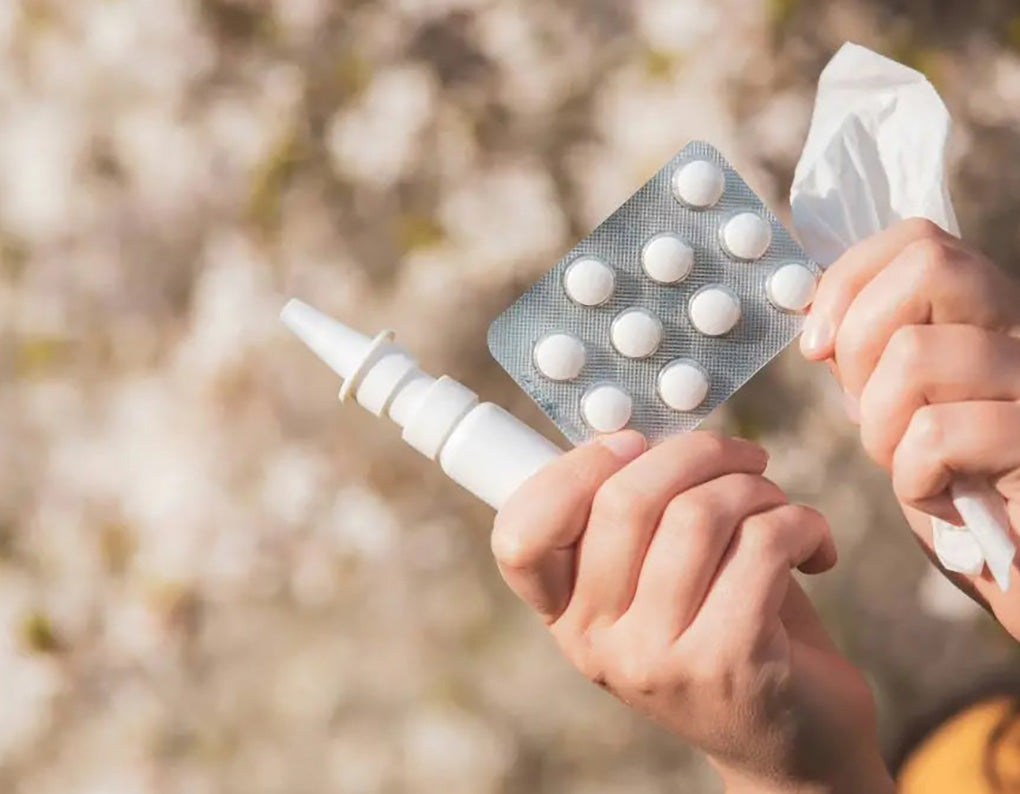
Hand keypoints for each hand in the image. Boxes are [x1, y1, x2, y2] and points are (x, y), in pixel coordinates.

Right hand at [492, 431, 891, 792]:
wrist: (792, 742)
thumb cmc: (726, 630)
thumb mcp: (659, 580)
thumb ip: (635, 517)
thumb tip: (643, 429)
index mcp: (566, 613)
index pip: (521, 537)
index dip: (571, 470)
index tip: (632, 445)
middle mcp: (596, 643)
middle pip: (625, 500)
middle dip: (698, 453)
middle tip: (743, 458)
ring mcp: (657, 659)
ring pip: (701, 514)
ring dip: (756, 488)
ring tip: (779, 505)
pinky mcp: (731, 663)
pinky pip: (763, 544)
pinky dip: (802, 523)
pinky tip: (814, 546)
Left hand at [800, 218, 1019, 634]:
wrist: (1018, 568)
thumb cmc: (954, 485)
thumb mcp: (900, 406)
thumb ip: (869, 353)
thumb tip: (814, 310)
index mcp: (989, 317)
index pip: (920, 240)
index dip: (849, 281)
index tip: (818, 344)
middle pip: (931, 266)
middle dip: (861, 341)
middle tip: (863, 407)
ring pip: (917, 354)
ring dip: (881, 427)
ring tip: (906, 463)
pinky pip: (938, 434)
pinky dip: (913, 478)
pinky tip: (938, 499)